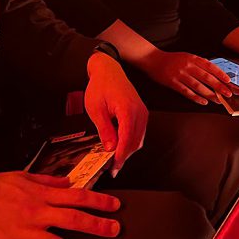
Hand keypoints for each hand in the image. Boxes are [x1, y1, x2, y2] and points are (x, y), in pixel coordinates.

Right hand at [0, 172, 120, 238]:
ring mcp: (27, 231)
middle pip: (75, 219)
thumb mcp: (20, 177)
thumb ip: (46, 180)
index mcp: (41, 194)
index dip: (98, 201)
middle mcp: (38, 212)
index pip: (77, 196)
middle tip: (115, 229)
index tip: (113, 205)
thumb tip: (66, 181)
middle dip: (98, 224)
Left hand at [84, 53, 146, 174]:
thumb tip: (109, 148)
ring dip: (128, 150)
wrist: (108, 70)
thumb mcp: (96, 109)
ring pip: (139, 139)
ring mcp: (142, 112)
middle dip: (124, 156)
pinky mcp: (141, 112)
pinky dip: (131, 142)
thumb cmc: (100, 86)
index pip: (127, 139)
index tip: (113, 168)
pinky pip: (139, 132)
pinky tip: (120, 147)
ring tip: (114, 160)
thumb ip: (104, 130)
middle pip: (135, 142)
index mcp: (127, 110)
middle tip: (112, 168)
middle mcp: (139, 111)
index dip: (121, 156)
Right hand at [138, 50, 231, 105]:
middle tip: (227, 93)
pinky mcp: (172, 82)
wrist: (153, 59)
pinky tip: (203, 101)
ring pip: (197, 85)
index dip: (220, 74)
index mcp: (192, 58)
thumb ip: (198, 63)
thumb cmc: (171, 59)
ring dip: (209, 94)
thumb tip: (213, 72)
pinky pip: (186, 91)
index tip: (228, 81)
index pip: (210, 66)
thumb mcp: (186, 56)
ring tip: (218, 100)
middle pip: (206, 77)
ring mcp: (180, 74)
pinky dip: (195, 97)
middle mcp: (187, 65)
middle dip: (218, 86)